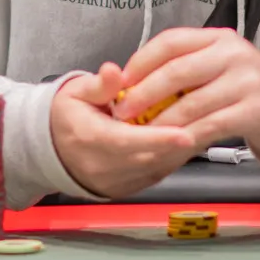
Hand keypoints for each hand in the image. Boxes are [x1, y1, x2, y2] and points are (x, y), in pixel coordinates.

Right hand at [51, 61, 198, 197]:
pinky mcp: (126, 188)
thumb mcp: (77, 92)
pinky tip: (189, 138)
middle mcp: (103, 166)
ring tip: (204, 125)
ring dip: (181, 150)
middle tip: (208, 121)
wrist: (51, 148)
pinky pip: (156, 175)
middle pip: (149, 158)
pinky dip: (173, 157)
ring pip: (157, 168)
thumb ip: (100, 85)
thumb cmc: (68, 115)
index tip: (186, 132)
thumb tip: (114, 72)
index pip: (128, 142)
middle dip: (180, 143)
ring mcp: (115, 181)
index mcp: (89, 139)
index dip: (159, 139)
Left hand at [117, 28, 259, 159]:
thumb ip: (184, 67)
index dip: (141, 61)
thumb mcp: (218, 65)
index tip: (120, 81)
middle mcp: (232, 53)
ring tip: (141, 133)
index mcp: (217, 37)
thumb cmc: (244, 87)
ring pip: (191, 103)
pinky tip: (171, 144)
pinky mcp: (255, 111)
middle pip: (177, 71)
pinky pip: (210, 126)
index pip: (171, 41)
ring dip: (160, 122)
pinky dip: (186, 137)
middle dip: (143, 93)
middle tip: (122, 111)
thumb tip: (132, 82)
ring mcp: (246, 81)